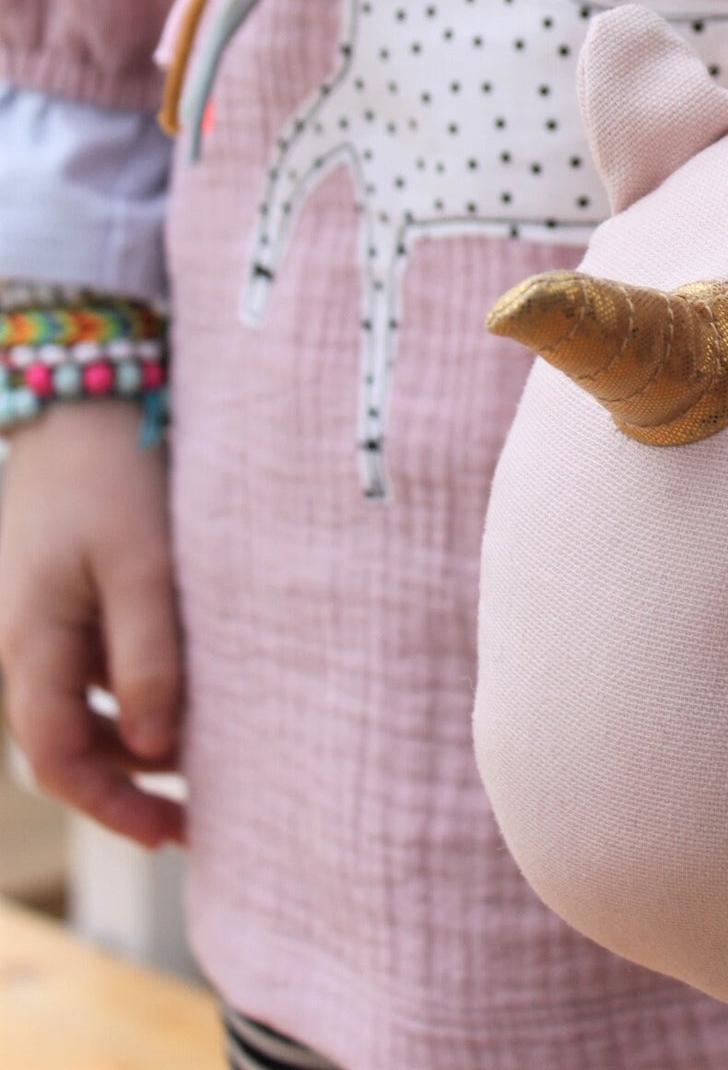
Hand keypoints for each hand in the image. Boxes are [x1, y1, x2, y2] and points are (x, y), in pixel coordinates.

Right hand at [0, 401, 184, 844]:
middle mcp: (21, 641)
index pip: (57, 759)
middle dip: (126, 784)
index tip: (172, 832)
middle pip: (66, 743)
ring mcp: (37, 619)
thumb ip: (147, 656)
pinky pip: (90, 666)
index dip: (111, 807)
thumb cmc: (114, 474)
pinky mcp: (60, 596)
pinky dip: (130, 690)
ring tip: (206, 750)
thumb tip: (153, 748)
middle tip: (198, 811)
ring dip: (132, 737)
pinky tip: (183, 687)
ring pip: (81, 706)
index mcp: (29, 643)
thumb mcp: (142, 564)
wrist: (86, 394)